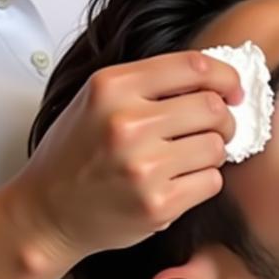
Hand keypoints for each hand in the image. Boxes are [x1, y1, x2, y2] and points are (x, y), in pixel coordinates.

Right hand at [8, 51, 241, 268]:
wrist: (47, 213)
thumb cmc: (77, 154)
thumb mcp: (98, 100)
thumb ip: (150, 84)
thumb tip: (218, 82)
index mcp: (112, 87)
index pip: (194, 66)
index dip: (225, 77)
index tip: (232, 90)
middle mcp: (127, 123)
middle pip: (213, 108)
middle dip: (223, 119)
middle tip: (213, 129)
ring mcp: (143, 166)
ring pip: (217, 147)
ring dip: (212, 153)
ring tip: (186, 158)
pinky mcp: (158, 204)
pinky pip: (211, 181)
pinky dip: (203, 182)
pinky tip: (178, 182)